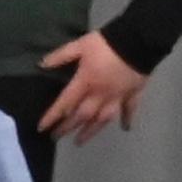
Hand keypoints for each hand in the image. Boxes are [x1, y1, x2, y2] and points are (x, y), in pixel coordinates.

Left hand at [35, 28, 150, 139]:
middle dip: (67, 128)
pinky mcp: (133, 93)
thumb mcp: (80, 45)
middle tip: (55, 138)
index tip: (41, 128)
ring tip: (80, 141)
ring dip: (90, 131)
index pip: (65, 103)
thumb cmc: (107, 43)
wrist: (139, 39)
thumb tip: (41, 64)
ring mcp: (117, 96)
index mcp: (85, 82)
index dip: (52, 116)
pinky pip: (130, 109)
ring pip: (102, 119)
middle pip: (82, 116)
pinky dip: (128, 119)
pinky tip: (125, 128)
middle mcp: (100, 94)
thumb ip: (61, 55)